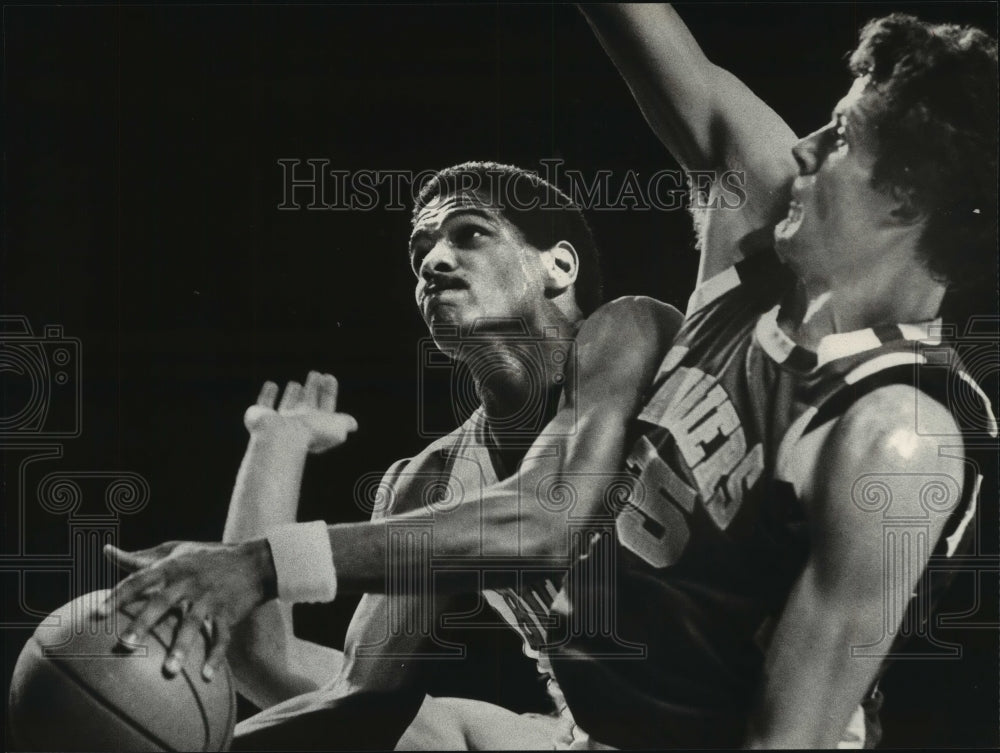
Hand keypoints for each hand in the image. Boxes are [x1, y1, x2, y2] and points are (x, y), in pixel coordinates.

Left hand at [98, 539, 275, 679]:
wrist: (255, 561)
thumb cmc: (208, 556)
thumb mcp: (176, 549)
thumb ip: (140, 556)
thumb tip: (106, 552)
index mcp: (172, 567)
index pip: (140, 580)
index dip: (117, 596)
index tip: (95, 615)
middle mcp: (189, 582)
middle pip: (162, 602)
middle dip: (144, 624)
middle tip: (125, 645)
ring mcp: (210, 598)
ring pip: (193, 623)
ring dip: (182, 647)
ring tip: (168, 671)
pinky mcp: (229, 612)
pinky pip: (222, 636)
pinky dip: (216, 656)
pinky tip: (207, 677)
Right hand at [244, 371, 357, 453]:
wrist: (280, 438)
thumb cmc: (310, 433)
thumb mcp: (336, 428)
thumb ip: (344, 422)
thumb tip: (353, 424)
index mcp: (316, 425)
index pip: (326, 406)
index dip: (329, 391)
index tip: (329, 376)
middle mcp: (298, 424)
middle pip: (307, 404)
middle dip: (313, 389)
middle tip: (315, 373)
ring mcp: (279, 422)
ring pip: (288, 406)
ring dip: (293, 395)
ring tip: (296, 384)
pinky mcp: (261, 418)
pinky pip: (263, 404)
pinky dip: (267, 394)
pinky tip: (272, 385)